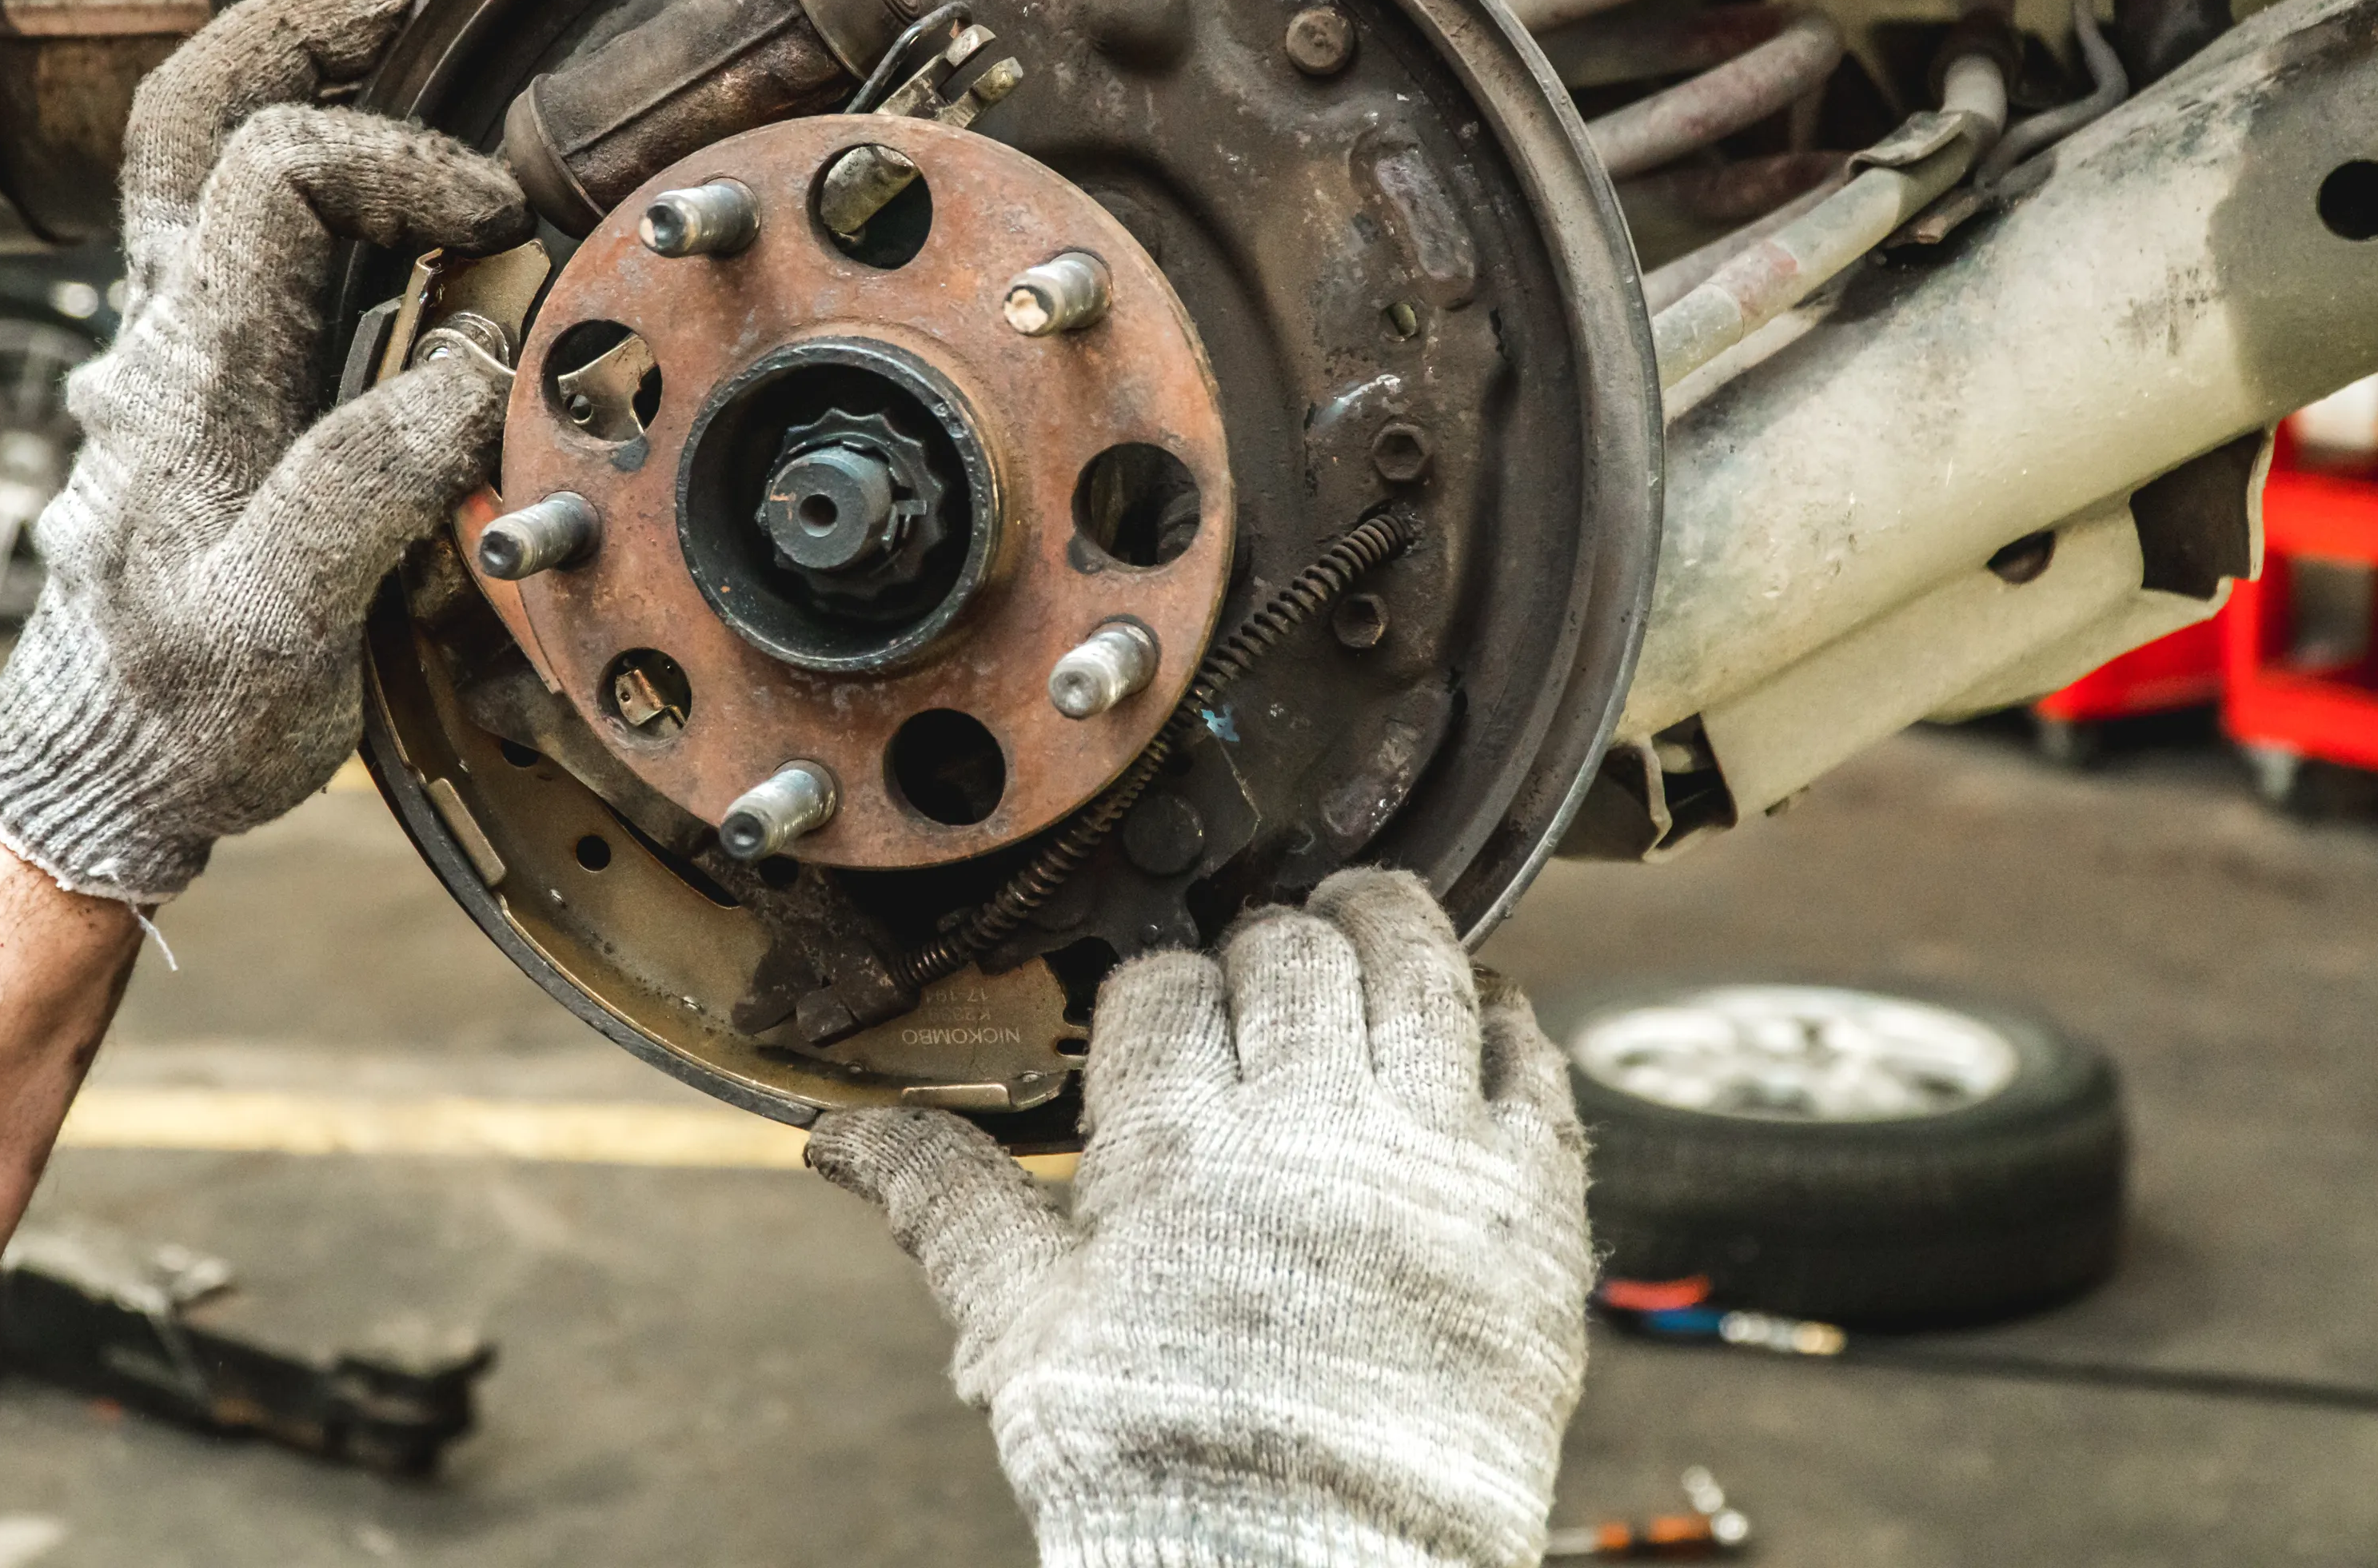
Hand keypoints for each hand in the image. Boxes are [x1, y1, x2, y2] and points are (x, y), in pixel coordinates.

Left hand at [0, 0, 528, 902]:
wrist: (101, 766)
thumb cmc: (186, 705)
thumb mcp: (285, 622)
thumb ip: (371, 480)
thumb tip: (470, 357)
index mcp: (192, 369)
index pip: (279, 167)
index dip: (401, 155)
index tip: (494, 216)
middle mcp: (166, 335)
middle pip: (200, 111)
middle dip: (306, 23)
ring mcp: (173, 352)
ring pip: (205, 159)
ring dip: (305, 82)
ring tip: (414, 53)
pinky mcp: (196, 384)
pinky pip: (235, 236)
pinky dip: (312, 177)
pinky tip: (390, 207)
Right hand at [810, 870, 1592, 1567]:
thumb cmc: (1157, 1460)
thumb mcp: (1026, 1328)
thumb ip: (946, 1204)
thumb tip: (842, 1136)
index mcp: (1179, 1147)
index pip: (1165, 988)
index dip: (1157, 987)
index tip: (1161, 1010)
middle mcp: (1312, 1127)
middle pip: (1292, 955)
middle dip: (1264, 945)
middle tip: (1257, 967)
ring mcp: (1431, 1160)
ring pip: (1422, 971)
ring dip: (1390, 926)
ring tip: (1368, 917)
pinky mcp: (1528, 1212)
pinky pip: (1535, 1067)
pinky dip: (1507, 1022)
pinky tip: (1482, 1014)